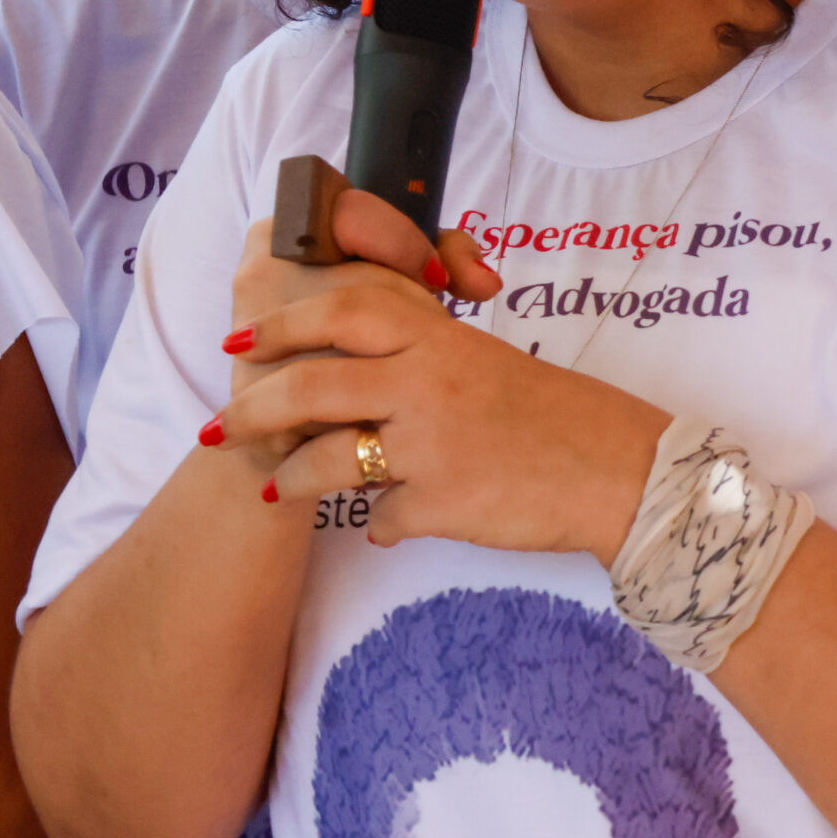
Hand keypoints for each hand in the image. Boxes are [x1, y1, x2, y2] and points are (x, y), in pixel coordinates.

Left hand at [217, 191, 667, 560]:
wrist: (616, 470)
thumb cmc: (551, 412)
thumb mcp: (480, 359)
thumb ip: (418, 354)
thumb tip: (353, 367)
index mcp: (436, 337)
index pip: (340, 310)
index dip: (281, 322)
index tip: (241, 341)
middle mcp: (427, 382)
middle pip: (311, 386)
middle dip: (253, 410)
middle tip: (220, 426)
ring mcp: (432, 444)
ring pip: (330, 459)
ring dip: (294, 479)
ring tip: (278, 491)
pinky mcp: (443, 501)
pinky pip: (382, 517)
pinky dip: (378, 525)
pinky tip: (380, 527)